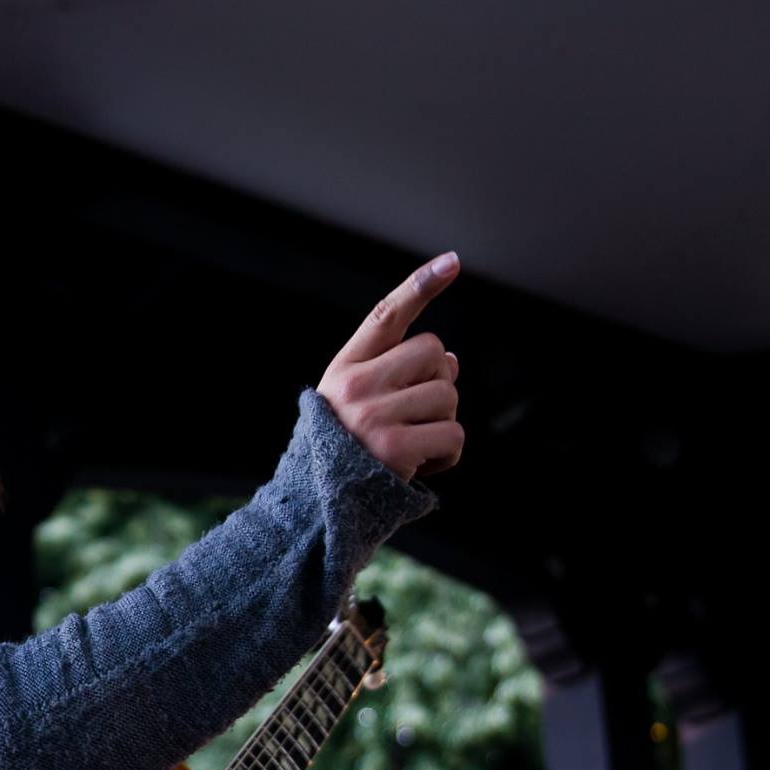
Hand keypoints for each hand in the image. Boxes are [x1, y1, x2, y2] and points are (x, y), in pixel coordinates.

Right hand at [317, 252, 464, 479]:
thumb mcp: (356, 404)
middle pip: (433, 353)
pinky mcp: (395, 448)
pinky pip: (453, 434)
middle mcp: (356, 385)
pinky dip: (449, 453)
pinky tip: (425, 466)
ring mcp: (374, 416)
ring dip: (445, 422)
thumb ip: (397, 376)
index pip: (385, 316)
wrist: (316, 508)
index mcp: (345, 368)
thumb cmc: (344, 452)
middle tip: (417, 414)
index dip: (419, 286)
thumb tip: (451, 359)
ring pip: (448, 394)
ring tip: (416, 444)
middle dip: (439, 382)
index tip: (452, 262)